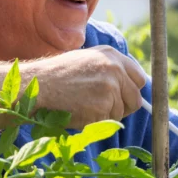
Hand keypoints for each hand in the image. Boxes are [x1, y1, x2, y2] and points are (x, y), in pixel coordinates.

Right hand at [30, 46, 146, 128]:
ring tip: (82, 105)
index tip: (124, 99)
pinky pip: (107, 122)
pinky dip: (95, 122)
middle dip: (123, 107)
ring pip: (120, 113)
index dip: (131, 91)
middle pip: (136, 99)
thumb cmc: (57, 76)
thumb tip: (130, 88)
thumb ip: (109, 69)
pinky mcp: (103, 107)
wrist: (38, 86)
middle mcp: (115, 69)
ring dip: (105, 115)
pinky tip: (79, 111)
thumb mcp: (86, 60)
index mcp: (111, 55)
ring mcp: (110, 88)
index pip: (139, 78)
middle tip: (103, 108)